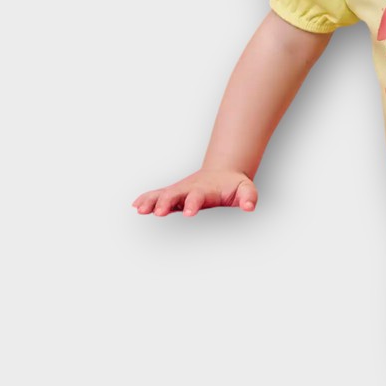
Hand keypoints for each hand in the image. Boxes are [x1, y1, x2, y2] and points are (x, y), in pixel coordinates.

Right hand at [131, 168, 257, 214]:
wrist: (224, 172)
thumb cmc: (234, 184)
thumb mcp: (246, 189)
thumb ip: (248, 197)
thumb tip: (249, 206)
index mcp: (205, 190)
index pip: (197, 197)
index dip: (192, 203)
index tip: (188, 213)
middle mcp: (189, 189)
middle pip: (175, 194)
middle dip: (166, 203)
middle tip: (157, 212)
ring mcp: (180, 190)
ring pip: (162, 194)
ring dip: (151, 201)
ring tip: (139, 209)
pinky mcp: (174, 193)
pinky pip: (158, 195)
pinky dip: (147, 198)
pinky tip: (135, 206)